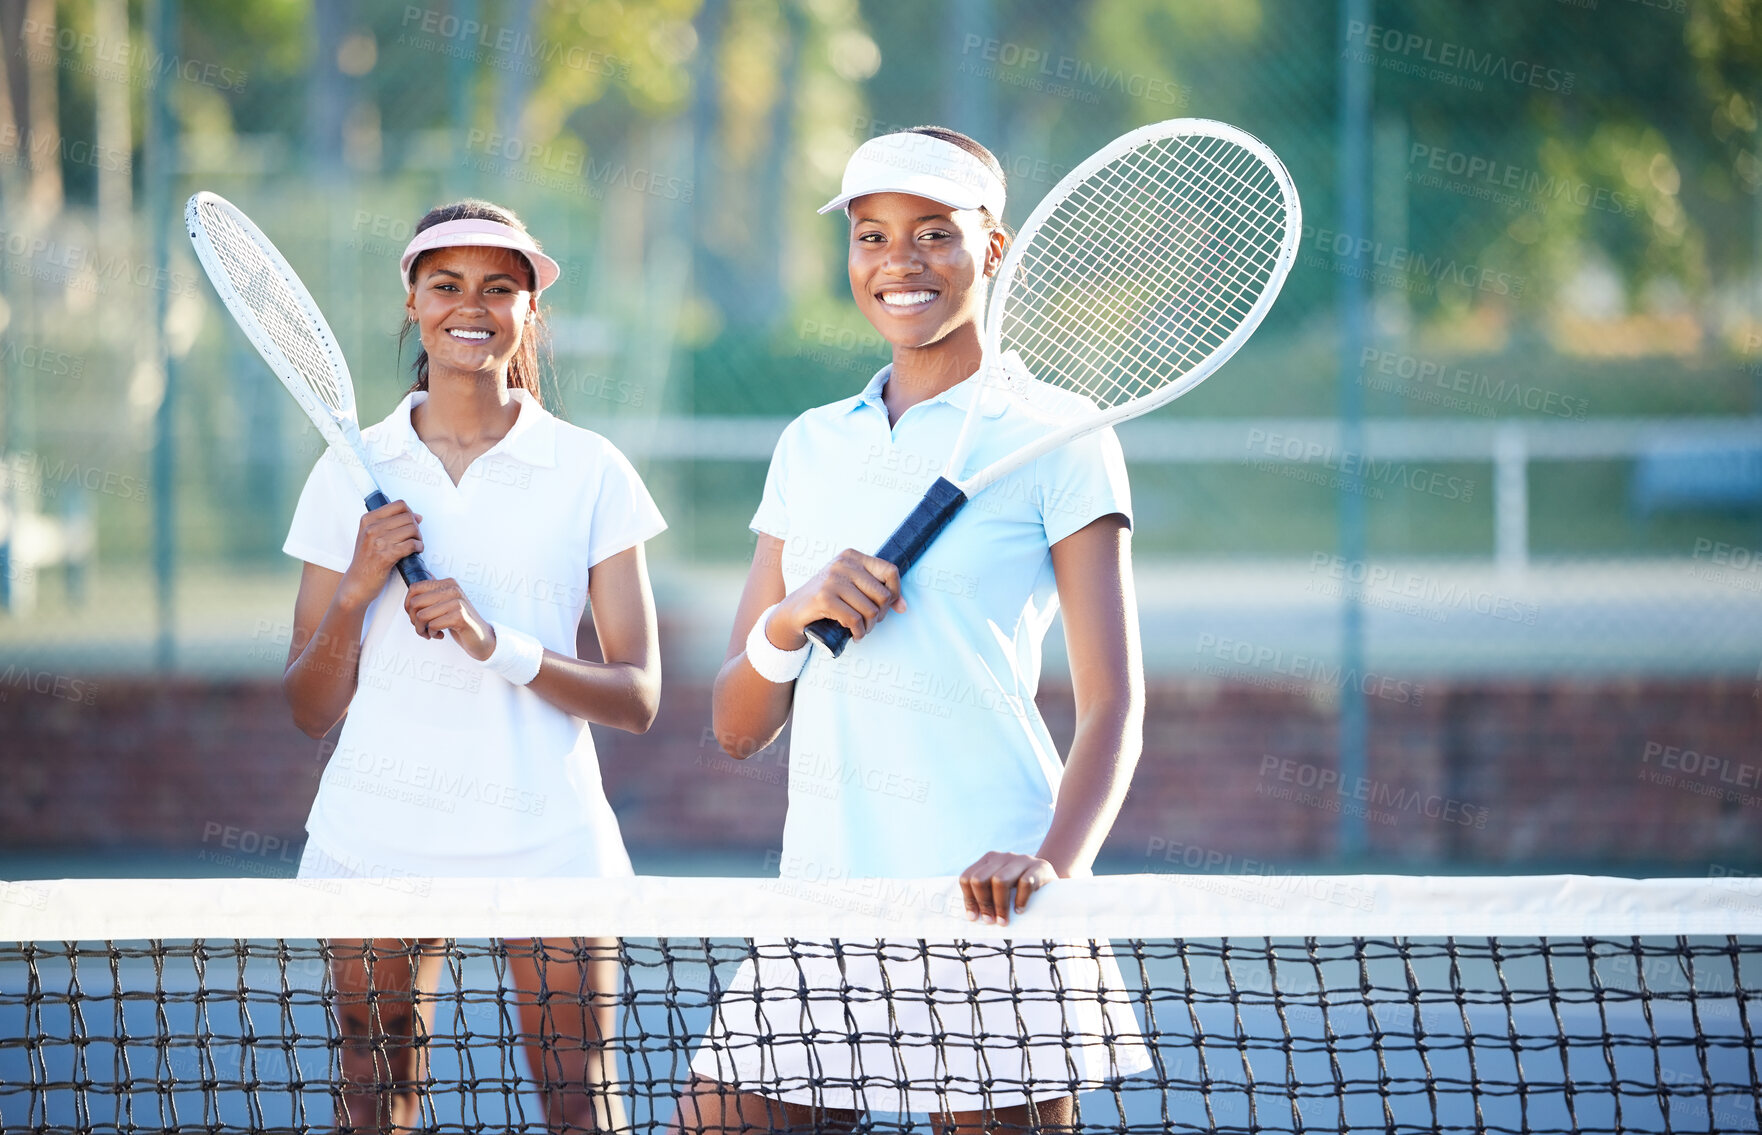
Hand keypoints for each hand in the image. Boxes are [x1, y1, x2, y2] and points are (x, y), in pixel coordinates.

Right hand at [339, 499, 422, 607]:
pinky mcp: (386, 556)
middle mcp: (372, 529)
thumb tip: (417, 516)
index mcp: (368, 520)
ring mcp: (378, 542)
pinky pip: (411, 545)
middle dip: (416, 527)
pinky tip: (416, 551)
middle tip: (414, 537)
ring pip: (412, 529)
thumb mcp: (371, 536)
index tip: (411, 522)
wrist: (357, 583)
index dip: (410, 513)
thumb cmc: (366, 561)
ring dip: (418, 538)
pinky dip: (418, 547)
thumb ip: (391, 524)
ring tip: (415, 545)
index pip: (399, 505)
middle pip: (408, 517)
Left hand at [404, 578, 495, 657]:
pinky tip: (439, 635)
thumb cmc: (460, 621)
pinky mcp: (460, 616)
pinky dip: (432, 634)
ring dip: (422, 629)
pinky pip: (433, 625)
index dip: (408, 605)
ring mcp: (457, 602)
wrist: (481, 637)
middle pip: (415, 603)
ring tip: (430, 633)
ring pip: (422, 616)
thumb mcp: (447, 603)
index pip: (414, 588)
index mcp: (448, 583)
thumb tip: (423, 578)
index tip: (415, 615)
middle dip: (414, 620)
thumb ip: (435, 592)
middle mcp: (453, 589)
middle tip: (422, 628)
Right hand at [768, 549, 905, 647]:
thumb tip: (904, 607)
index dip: (896, 592)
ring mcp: (833, 580)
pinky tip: (854, 635)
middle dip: (880, 615)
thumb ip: (876, 591)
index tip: (889, 607)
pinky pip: (855, 620)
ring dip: (869, 627)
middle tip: (870, 622)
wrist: (793, 611)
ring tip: (861, 630)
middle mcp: (843, 564)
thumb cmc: (827, 599)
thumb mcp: (851, 587)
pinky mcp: (824, 598)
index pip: (890, 571)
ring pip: (870, 610)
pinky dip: (858, 633)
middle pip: (882, 594)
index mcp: (852, 556)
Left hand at [959, 852, 1058, 925]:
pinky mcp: (1039, 866)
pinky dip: (1020, 900)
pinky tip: (1020, 911)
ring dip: (999, 905)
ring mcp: (1021, 860)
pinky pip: (1025, 883)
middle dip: (983, 903)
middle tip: (989, 921)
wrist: (1052, 881)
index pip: (968, 877)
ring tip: (1003, 921)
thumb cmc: (1022, 891)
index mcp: (989, 860)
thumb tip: (973, 919)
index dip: (968, 899)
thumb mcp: (1003, 889)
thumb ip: (988, 896)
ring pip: (999, 881)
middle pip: (980, 879)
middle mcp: (1003, 857)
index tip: (973, 918)